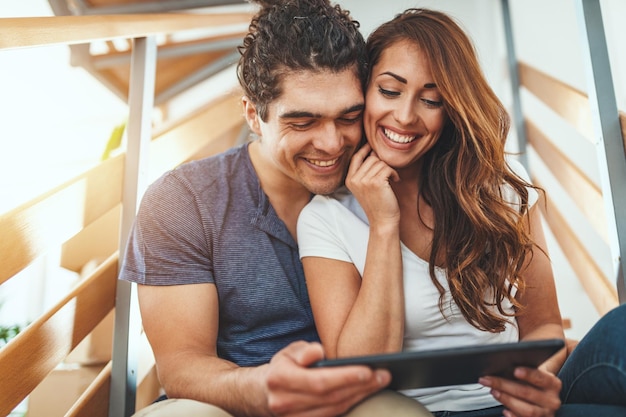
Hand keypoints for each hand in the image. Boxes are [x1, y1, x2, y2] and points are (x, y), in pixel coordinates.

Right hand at [265, 341, 390, 416]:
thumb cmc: (282, 367)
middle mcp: (284, 402)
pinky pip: (332, 416)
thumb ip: (303, 351)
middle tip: (384, 375)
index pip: (319, 381)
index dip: (345, 377)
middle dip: (360, 386)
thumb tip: (318, 351)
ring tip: (379, 382)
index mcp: (279, 379)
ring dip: (359, 396)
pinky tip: (364, 394)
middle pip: (331, 397)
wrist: (263, 394)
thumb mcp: (288, 352)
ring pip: (334, 409)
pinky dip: (350, 405)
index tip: (368, 370)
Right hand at [346, 144, 399, 227]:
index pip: (356, 157)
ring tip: (391, 180)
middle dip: (382, 164)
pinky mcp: (376, 182)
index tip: (373, 146)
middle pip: (371, 158)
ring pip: (380, 162)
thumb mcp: (365, 187)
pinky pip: (387, 168)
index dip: (365, 149)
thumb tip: (373, 151)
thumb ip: (365, 171)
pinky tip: (395, 181)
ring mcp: (364, 181)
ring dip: (389, 169)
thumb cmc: (377, 204)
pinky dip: (394, 173)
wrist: (382, 221)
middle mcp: (354, 179)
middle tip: (387, 175)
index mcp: (349, 180)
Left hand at [479, 367, 561, 416]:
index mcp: (553, 384)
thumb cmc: (534, 385)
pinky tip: (504, 410)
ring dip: (507, 400)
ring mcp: (545, 414)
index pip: (541, 378)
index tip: (515, 370)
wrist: (543, 403)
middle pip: (527, 393)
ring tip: (494, 392)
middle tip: (489, 380)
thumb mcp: (535, 374)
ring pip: (527, 410)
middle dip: (505, 385)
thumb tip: (504, 361)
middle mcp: (551, 400)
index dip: (528, 374)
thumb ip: (525, 368)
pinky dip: (513, 416)